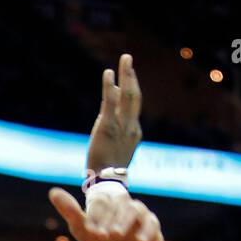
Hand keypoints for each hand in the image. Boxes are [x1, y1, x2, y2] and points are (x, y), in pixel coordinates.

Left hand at [49, 185, 162, 240]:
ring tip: (115, 235)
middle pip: (116, 204)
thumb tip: (53, 191)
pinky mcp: (152, 223)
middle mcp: (122, 204)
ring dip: (124, 222)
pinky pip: (150, 223)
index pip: (99, 202)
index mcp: (104, 203)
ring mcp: (138, 212)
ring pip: (133, 210)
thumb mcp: (84, 230)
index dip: (94, 215)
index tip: (90, 231)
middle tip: (101, 235)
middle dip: (108, 219)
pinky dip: (145, 232)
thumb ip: (71, 212)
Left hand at [85, 53, 141, 176]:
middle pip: (134, 97)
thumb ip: (113, 119)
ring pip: (127, 96)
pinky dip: (109, 87)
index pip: (133, 106)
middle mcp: (131, 126)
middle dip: (132, 76)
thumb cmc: (107, 165)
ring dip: (127, 75)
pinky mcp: (107, 127)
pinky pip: (110, 103)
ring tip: (125, 58)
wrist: (105, 182)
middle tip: (128, 58)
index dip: (128, 88)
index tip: (121, 76)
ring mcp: (121, 126)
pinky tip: (108, 73)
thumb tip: (112, 97)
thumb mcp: (113, 142)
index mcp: (134, 132)